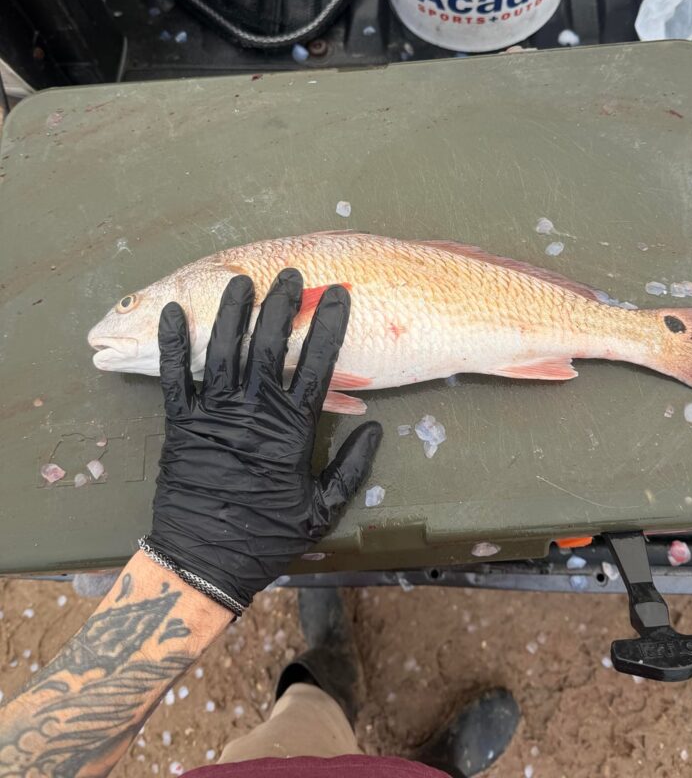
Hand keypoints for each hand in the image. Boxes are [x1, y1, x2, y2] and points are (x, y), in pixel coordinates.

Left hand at [145, 270, 381, 611]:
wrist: (204, 561)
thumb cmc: (266, 537)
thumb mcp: (322, 510)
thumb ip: (352, 468)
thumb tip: (374, 427)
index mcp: (290, 429)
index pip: (316, 364)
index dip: (328, 325)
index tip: (337, 294)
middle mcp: (252, 412)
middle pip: (268, 345)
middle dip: (280, 304)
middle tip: (289, 274)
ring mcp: (213, 414)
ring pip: (223, 349)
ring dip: (233, 310)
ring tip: (241, 279)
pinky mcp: (179, 423)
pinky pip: (173, 375)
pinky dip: (172, 342)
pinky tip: (172, 311)